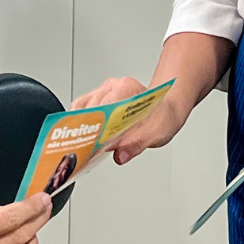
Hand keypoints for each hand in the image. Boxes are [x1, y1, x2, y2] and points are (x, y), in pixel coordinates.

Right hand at [71, 76, 191, 165]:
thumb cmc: (161, 116)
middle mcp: (113, 87)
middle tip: (89, 149)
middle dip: (89, 130)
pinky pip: (81, 111)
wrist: (165, 111)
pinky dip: (79, 125)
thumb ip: (137, 144)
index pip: (106, 104)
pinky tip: (84, 139)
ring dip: (82, 127)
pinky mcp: (97, 102)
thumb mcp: (156, 132)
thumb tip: (120, 155)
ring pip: (82, 109)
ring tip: (85, 146)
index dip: (99, 124)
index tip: (95, 140)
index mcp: (128, 88)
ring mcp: (103, 93)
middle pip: (92, 108)